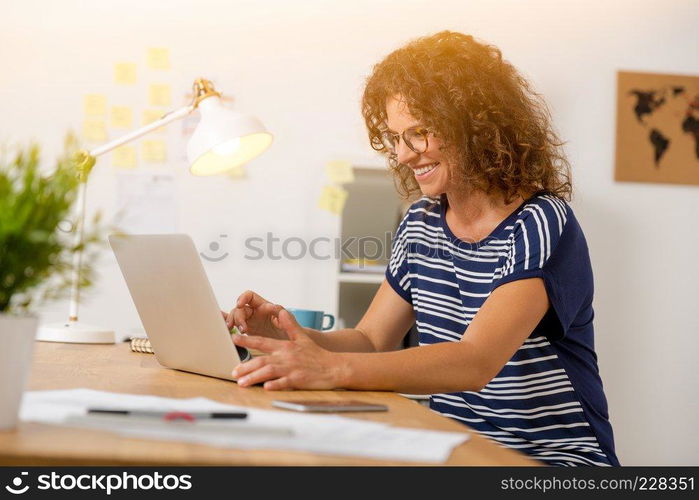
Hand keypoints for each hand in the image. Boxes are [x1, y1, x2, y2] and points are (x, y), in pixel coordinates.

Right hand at [222, 290, 286, 339]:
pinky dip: (224, 322)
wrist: (291, 348)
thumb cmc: (292, 333)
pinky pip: (233, 323)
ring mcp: (249, 321)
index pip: (250, 296)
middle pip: (240, 308)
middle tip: (242, 328)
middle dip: (238, 316)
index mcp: (264, 306)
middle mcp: (255, 312)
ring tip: (232, 330)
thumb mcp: (290, 324)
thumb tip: (277, 307)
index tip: (239, 304)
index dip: (243, 298)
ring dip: (232, 322)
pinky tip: (218, 324)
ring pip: (235, 316)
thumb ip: (284, 316)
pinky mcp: (245, 329)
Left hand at [231, 309, 347, 389]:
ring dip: (254, 377)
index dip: (247, 340)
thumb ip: (290, 325)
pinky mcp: (298, 380)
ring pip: (269, 372)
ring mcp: (292, 369)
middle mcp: (286, 357)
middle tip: (233, 372)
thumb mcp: (303, 337)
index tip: (234, 339)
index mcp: (285, 346)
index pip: (263, 342)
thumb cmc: (317, 354)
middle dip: (246, 366)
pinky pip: (284, 383)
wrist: (334, 367)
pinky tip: (264, 388)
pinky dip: (274, 385)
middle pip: (262, 360)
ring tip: (241, 383)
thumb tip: (281, 311)